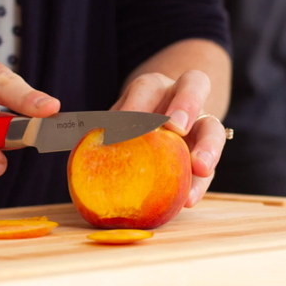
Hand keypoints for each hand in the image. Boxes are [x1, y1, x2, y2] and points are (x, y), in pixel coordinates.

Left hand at [111, 70, 225, 206]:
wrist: (156, 125)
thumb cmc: (126, 124)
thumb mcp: (113, 121)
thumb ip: (101, 129)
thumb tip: (73, 142)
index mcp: (152, 88)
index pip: (146, 87)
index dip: (137, 103)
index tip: (125, 123)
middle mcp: (181, 98)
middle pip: (194, 85)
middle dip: (186, 104)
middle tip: (176, 126)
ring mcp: (199, 123)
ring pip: (212, 127)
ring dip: (207, 147)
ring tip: (200, 167)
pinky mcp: (206, 152)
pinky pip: (208, 167)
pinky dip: (199, 183)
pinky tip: (188, 199)